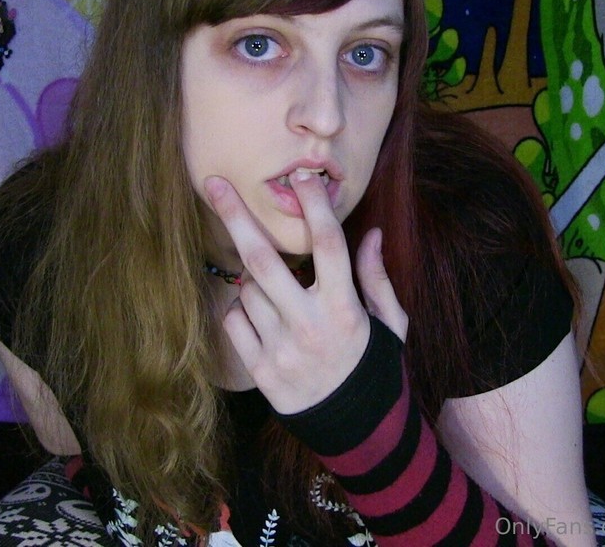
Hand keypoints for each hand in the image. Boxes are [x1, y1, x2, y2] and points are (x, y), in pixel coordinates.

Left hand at [204, 172, 407, 414]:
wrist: (356, 428)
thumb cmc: (374, 366)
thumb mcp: (390, 323)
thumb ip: (376, 277)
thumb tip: (371, 231)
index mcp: (345, 309)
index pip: (329, 245)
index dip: (314, 206)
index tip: (301, 175)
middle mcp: (310, 325)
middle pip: (264, 260)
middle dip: (236, 216)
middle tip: (213, 182)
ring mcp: (281, 349)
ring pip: (248, 290)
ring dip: (254, 279)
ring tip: (278, 294)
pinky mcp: (261, 370)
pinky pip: (236, 321)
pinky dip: (243, 310)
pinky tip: (265, 318)